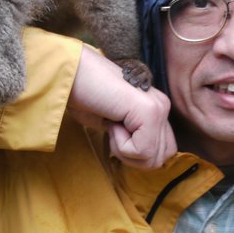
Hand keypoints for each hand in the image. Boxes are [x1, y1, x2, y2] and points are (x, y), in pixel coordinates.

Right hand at [68, 46, 176, 168]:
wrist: (71, 72)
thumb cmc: (84, 95)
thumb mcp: (112, 124)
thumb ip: (132, 138)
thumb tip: (142, 160)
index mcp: (155, 108)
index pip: (162, 152)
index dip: (134, 153)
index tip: (114, 130)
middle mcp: (162, 107)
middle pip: (160, 159)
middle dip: (132, 157)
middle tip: (112, 131)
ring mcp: (158, 108)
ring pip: (152, 159)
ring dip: (125, 150)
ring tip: (112, 125)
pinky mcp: (150, 111)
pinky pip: (142, 151)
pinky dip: (121, 144)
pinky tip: (111, 121)